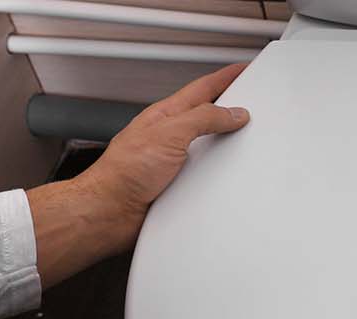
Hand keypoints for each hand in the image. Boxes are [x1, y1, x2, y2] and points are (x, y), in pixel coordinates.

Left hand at [27, 64, 250, 286]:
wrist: (109, 211)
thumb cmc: (123, 172)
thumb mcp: (169, 135)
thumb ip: (203, 119)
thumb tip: (232, 113)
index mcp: (167, 116)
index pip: (202, 89)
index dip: (225, 77)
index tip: (241, 69)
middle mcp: (169, 136)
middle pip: (206, 114)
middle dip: (227, 104)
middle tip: (246, 96)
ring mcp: (172, 160)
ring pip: (205, 144)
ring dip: (222, 140)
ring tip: (239, 131)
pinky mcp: (175, 184)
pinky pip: (204, 172)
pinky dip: (217, 171)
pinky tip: (222, 171)